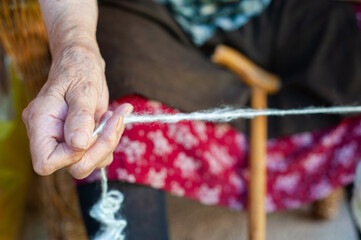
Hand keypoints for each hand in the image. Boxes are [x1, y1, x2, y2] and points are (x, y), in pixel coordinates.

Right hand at [22, 42, 132, 178]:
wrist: (83, 62)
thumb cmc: (78, 68)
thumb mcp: (81, 89)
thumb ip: (80, 117)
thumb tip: (79, 144)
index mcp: (41, 124)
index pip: (46, 162)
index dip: (72, 156)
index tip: (90, 133)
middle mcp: (51, 136)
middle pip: (75, 167)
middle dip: (101, 148)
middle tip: (114, 121)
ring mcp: (67, 139)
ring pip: (91, 162)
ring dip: (110, 142)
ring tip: (115, 116)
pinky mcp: (83, 138)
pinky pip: (99, 152)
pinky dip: (111, 138)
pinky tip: (114, 118)